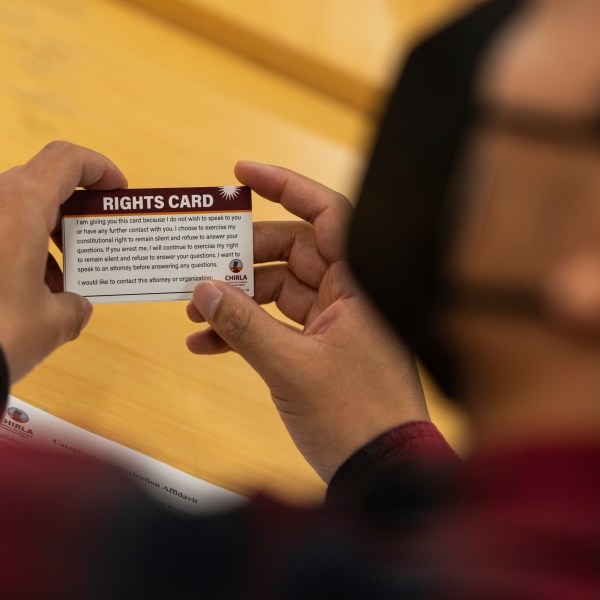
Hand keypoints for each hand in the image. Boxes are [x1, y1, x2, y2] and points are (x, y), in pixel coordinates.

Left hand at [0, 141, 126, 382]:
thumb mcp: (53, 323)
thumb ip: (75, 306)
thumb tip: (73, 305)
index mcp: (19, 208)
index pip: (66, 160)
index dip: (99, 168)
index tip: (117, 193)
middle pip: (40, 182)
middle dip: (73, 208)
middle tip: (94, 237)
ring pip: (15, 208)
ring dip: (45, 231)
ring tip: (63, 274)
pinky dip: (19, 247)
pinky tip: (29, 289)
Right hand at [186, 161, 428, 482]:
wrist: (381, 471)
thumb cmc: (354, 417)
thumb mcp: (290, 368)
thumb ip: (244, 325)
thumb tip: (203, 290)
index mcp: (359, 284)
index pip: (326, 214)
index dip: (285, 186)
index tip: (241, 173)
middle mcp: (350, 294)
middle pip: (291, 252)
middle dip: (242, 260)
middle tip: (199, 267)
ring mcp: (335, 321)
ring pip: (280, 291)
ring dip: (238, 301)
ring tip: (195, 312)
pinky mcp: (321, 347)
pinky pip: (279, 325)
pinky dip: (247, 331)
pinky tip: (208, 345)